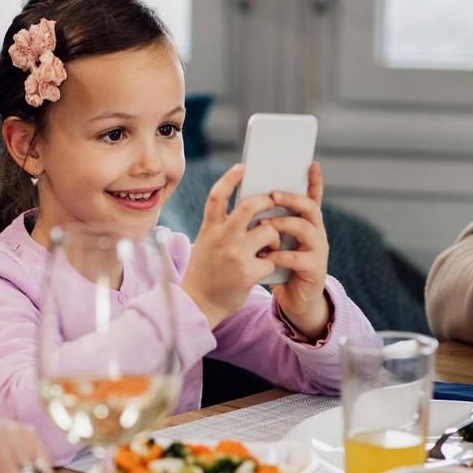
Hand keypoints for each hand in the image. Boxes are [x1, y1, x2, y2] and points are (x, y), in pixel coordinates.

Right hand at [182, 163, 282, 327]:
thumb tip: (248, 209)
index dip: (230, 179)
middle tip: (274, 202)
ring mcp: (234, 255)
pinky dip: (273, 263)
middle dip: (267, 201)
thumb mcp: (206, 244)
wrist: (198, 304)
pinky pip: (272, 259)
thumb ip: (221, 227)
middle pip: (249, 206)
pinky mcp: (247, 273)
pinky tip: (266, 268)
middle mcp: (221, 238)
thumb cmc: (206, 272)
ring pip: (268, 231)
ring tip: (271, 246)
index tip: (243, 167)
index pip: (218, 196)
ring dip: (274, 237)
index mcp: (209, 229)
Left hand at [267, 162, 330, 340]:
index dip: (314, 181)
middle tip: (273, 194)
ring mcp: (318, 251)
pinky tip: (266, 256)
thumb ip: (267, 224)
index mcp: (305, 223)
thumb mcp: (273, 242)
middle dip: (292, 198)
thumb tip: (246, 200)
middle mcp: (315, 233)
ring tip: (265, 225)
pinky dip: (280, 255)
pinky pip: (298, 258)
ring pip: (306, 229)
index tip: (311, 163)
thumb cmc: (278, 268)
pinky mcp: (315, 270)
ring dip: (284, 224)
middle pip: (310, 207)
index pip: (312, 197)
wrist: (294, 302)